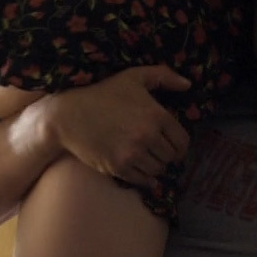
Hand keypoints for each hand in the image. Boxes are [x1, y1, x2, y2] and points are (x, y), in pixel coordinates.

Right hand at [41, 65, 192, 186]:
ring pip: (158, 170)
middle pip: (171, 157)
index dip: (180, 146)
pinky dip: (144, 178)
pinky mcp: (119, 167)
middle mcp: (148, 136)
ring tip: (146, 159)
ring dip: (155, 166)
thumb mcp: (133, 77)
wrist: (68, 115)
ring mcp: (133, 154)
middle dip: (166, 155)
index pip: (182, 141)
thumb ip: (163, 76)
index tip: (173, 146)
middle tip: (157, 151)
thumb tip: (188, 85)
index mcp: (156, 115)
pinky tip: (138, 169)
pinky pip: (143, 180)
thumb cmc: (103, 93)